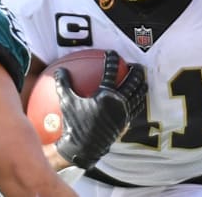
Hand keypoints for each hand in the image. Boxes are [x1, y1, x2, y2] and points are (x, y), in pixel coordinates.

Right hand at [54, 50, 145, 168]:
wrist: (84, 148)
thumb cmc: (73, 124)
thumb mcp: (66, 102)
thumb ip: (63, 84)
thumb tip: (59, 70)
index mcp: (104, 95)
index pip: (110, 71)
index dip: (112, 59)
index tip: (112, 53)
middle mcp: (118, 103)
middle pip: (132, 81)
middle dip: (135, 71)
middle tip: (134, 65)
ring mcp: (124, 113)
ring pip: (138, 95)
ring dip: (141, 85)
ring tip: (142, 80)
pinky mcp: (126, 123)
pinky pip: (136, 109)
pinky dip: (138, 101)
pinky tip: (137, 100)